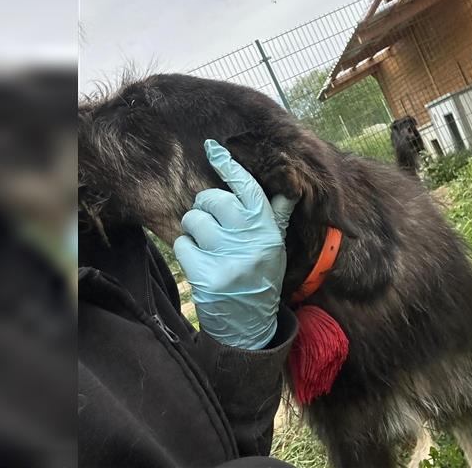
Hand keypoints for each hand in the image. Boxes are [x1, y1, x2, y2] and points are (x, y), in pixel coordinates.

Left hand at [173, 140, 296, 349]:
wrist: (250, 324)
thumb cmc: (261, 277)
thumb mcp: (275, 246)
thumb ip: (275, 216)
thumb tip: (289, 186)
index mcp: (268, 230)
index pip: (248, 188)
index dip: (228, 166)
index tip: (212, 148)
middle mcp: (251, 241)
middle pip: (213, 199)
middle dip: (205, 207)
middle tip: (212, 224)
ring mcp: (228, 258)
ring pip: (193, 219)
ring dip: (194, 231)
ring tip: (207, 246)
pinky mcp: (206, 276)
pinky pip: (182, 244)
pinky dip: (186, 251)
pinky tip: (200, 263)